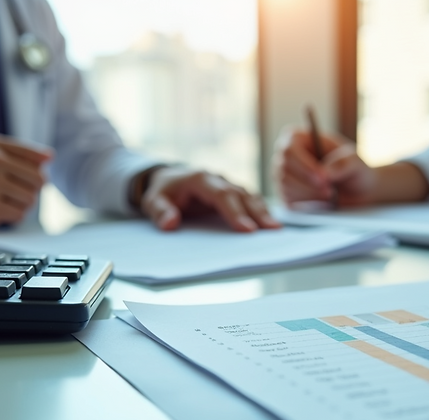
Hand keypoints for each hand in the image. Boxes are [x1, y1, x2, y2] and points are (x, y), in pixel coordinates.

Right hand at [0, 133, 52, 232]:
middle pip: (39, 179)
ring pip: (31, 199)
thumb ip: (17, 153)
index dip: (38, 171)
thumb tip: (50, 156)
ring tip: (1, 201)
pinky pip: (19, 215)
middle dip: (31, 190)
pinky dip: (11, 217)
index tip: (27, 177)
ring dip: (20, 204)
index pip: (36, 157)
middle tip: (12, 192)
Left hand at [140, 166, 280, 231]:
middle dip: (257, 213)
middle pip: (241, 195)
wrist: (168, 179)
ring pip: (249, 196)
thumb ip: (159, 211)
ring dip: (263, 212)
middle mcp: (218, 179)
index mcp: (200, 179)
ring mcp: (228, 185)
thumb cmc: (163, 192)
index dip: (235, 212)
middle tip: (271, 230)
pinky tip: (270, 224)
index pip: (222, 195)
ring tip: (276, 229)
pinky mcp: (233, 193)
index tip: (246, 229)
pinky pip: (250, 200)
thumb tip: (170, 223)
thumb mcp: (152, 201)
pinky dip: (261, 211)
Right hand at [273, 126, 428, 206]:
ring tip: (329, 197)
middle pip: (283, 168)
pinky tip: (322, 203)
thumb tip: (326, 173)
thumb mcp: (356, 163)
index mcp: (298, 138)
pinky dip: (306, 205)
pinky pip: (288, 202)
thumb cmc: (359, 171)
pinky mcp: (288, 196)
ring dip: (308, 196)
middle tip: (328, 193)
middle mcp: (287, 155)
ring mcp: (284, 176)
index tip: (324, 178)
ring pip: (285, 187)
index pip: (289, 148)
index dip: (304, 165)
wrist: (362, 190)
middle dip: (306, 183)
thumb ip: (343, 164)